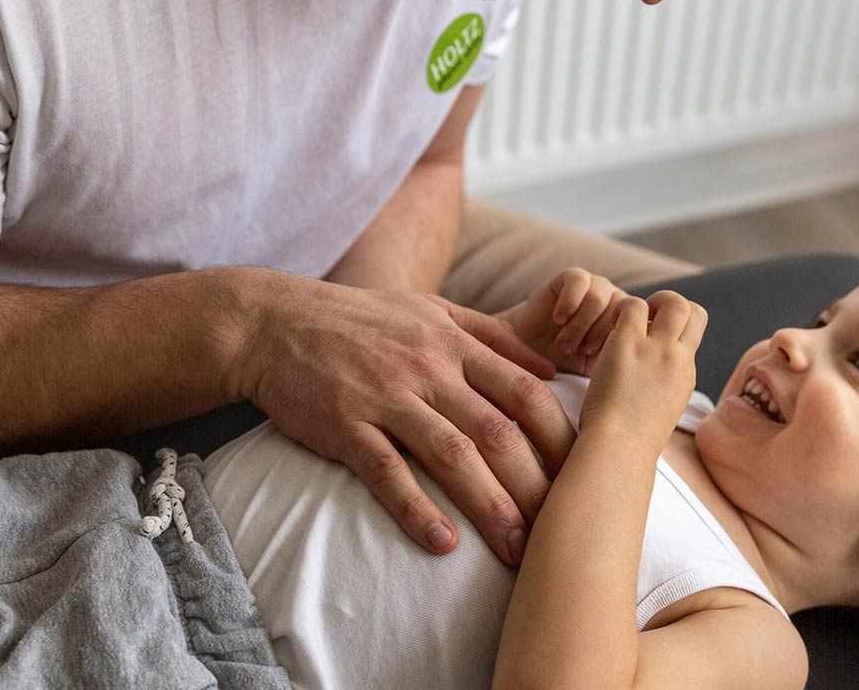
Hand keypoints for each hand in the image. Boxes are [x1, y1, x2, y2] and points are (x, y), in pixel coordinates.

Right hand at [229, 275, 572, 566]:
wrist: (274, 322)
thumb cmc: (360, 319)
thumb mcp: (432, 310)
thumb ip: (492, 336)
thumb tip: (550, 367)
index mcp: (455, 343)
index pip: (525, 392)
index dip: (559, 437)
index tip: (584, 475)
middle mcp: (428, 368)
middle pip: (497, 431)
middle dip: (534, 486)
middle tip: (558, 531)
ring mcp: (386, 396)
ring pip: (451, 455)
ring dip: (489, 506)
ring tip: (515, 549)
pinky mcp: (345, 424)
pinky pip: (387, 472)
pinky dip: (417, 509)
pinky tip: (443, 544)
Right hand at [495, 268, 627, 375]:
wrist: (533, 348)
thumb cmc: (568, 361)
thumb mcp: (600, 366)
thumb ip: (622, 359)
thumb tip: (640, 363)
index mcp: (629, 321)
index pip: (637, 323)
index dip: (616, 339)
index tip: (595, 356)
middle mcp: (616, 301)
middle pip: (618, 310)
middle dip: (594, 335)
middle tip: (576, 352)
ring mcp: (597, 286)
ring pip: (597, 297)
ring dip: (579, 324)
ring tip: (565, 343)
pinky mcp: (575, 276)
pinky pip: (579, 282)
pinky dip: (568, 303)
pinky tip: (558, 320)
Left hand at [579, 291, 707, 452]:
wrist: (619, 448)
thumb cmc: (631, 440)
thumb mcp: (661, 411)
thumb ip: (664, 387)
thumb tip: (656, 380)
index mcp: (686, 373)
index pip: (696, 332)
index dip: (678, 325)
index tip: (655, 335)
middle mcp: (678, 358)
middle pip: (693, 310)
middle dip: (670, 306)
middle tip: (644, 320)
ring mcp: (657, 349)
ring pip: (672, 301)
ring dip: (648, 303)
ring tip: (625, 321)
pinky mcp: (629, 343)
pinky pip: (632, 304)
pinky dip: (620, 309)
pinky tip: (608, 329)